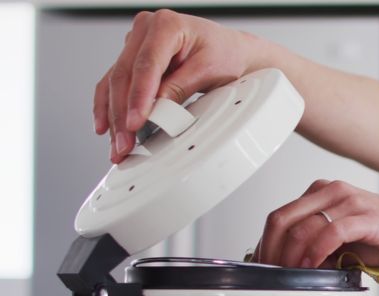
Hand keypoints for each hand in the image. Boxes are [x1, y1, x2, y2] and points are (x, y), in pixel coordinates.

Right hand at [93, 10, 260, 162]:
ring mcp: (135, 43)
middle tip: (125, 143)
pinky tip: (106, 126)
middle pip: (124, 74)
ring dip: (113, 116)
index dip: (139, 96)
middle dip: (122, 114)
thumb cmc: (224, 53)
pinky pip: (113, 83)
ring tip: (118, 144)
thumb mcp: (209, 70)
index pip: (146, 65)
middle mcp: (145, 29)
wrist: (229, 49)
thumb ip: (180, 87)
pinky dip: (109, 106)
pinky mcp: (132, 58)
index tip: (135, 123)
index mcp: (166, 24)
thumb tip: (155, 108)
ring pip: (114, 81)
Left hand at [252, 180, 378, 269]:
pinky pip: (330, 232)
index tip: (265, 269)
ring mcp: (349, 201)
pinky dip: (315, 251)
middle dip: (271, 252)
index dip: (266, 245)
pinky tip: (311, 266)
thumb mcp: (344, 240)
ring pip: (302, 227)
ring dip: (289, 256)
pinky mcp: (365, 216)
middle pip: (282, 219)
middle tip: (271, 276)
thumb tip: (288, 267)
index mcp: (324, 192)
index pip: (280, 216)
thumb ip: (317, 244)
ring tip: (289, 275)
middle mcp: (333, 191)